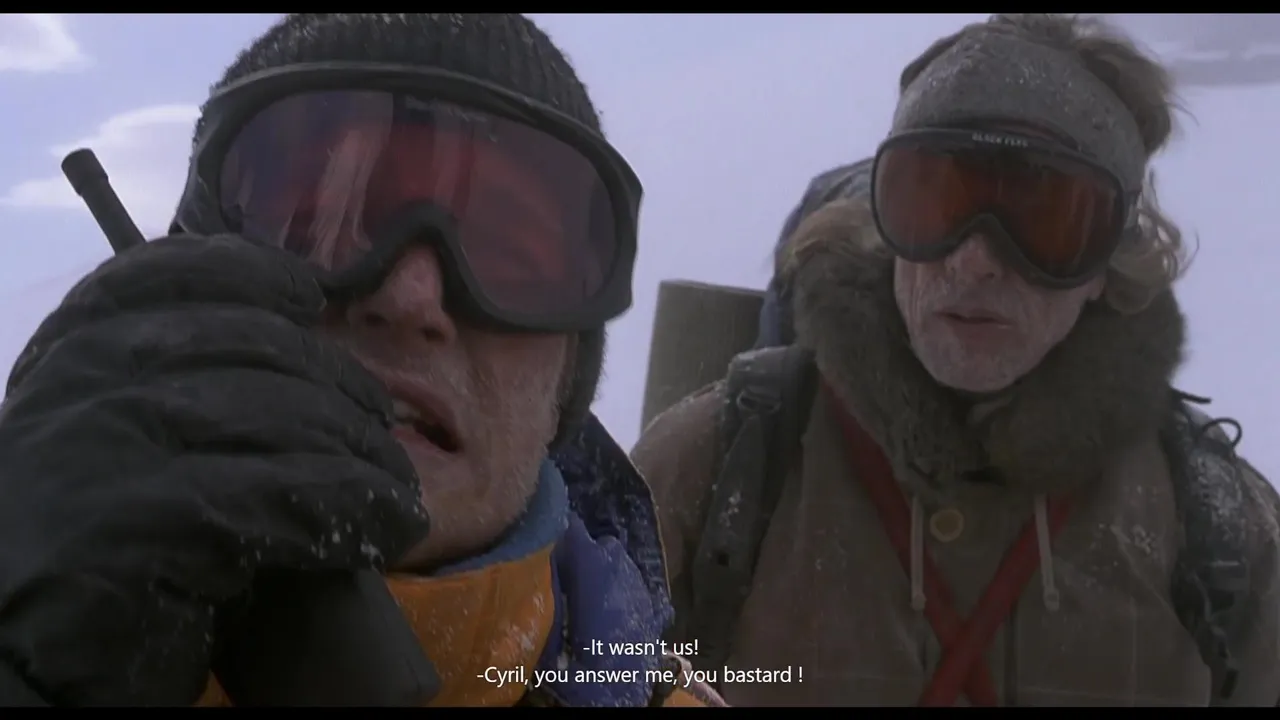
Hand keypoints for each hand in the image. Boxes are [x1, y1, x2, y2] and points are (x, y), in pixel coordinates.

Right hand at [0, 235, 428, 705]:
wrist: (19, 661)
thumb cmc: (79, 553)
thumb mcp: (106, 444)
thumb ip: (165, 386)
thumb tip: (290, 347)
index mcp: (70, 350)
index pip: (165, 273)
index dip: (249, 272)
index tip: (308, 295)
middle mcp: (81, 379)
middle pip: (253, 344)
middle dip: (337, 385)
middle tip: (382, 431)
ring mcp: (108, 442)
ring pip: (285, 415)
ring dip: (362, 454)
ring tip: (395, 488)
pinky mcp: (143, 520)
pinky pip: (291, 493)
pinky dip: (358, 507)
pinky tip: (388, 526)